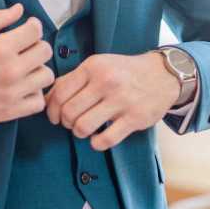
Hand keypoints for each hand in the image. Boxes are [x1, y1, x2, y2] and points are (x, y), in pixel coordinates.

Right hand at [0, 3, 54, 125]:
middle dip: (36, 45)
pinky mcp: (9, 111)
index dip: (33, 25)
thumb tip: (19, 9)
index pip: (36, 31)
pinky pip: (38, 102)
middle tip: (25, 47)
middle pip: (45, 52)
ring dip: (38, 69)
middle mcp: (10, 71)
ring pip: (46, 76)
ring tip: (25, 68)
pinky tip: (23, 86)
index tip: (28, 28)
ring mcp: (12, 93)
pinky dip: (34, 93)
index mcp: (0, 48)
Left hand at [44, 52, 180, 150]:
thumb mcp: (98, 65)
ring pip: (83, 127)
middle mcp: (106, 82)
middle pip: (69, 112)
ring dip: (79, 133)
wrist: (163, 74)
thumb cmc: (123, 71)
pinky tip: (98, 139)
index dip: (52, 109)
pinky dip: (97, 144)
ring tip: (84, 129)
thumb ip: (72, 79)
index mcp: (93, 67)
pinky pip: (106, 139)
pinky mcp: (135, 118)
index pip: (60, 92)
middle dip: (65, 123)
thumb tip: (46, 98)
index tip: (55, 117)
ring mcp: (121, 101)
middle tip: (70, 123)